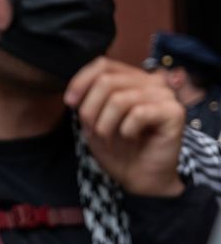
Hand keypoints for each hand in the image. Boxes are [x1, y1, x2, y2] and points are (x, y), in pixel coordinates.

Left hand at [66, 58, 184, 196]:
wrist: (138, 178)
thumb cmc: (117, 149)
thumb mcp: (93, 121)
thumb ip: (86, 100)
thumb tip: (74, 92)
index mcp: (132, 80)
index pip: (103, 65)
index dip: (81, 81)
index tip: (70, 103)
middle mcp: (151, 82)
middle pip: (107, 81)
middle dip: (90, 110)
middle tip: (93, 131)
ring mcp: (165, 96)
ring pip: (119, 99)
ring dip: (105, 124)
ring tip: (109, 138)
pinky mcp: (174, 112)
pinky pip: (138, 113)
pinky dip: (126, 130)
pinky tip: (131, 138)